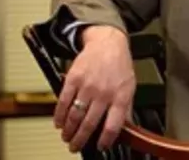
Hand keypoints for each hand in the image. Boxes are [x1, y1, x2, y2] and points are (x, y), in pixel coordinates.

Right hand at [53, 25, 135, 152]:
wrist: (108, 42)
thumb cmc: (120, 65)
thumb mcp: (130, 86)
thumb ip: (125, 108)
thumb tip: (125, 128)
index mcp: (121, 96)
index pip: (113, 126)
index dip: (105, 141)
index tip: (100, 147)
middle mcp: (104, 92)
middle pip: (89, 124)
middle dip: (80, 140)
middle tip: (75, 147)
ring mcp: (88, 86)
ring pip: (74, 116)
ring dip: (68, 131)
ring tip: (66, 137)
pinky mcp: (73, 79)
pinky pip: (63, 102)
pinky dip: (58, 116)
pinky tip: (58, 122)